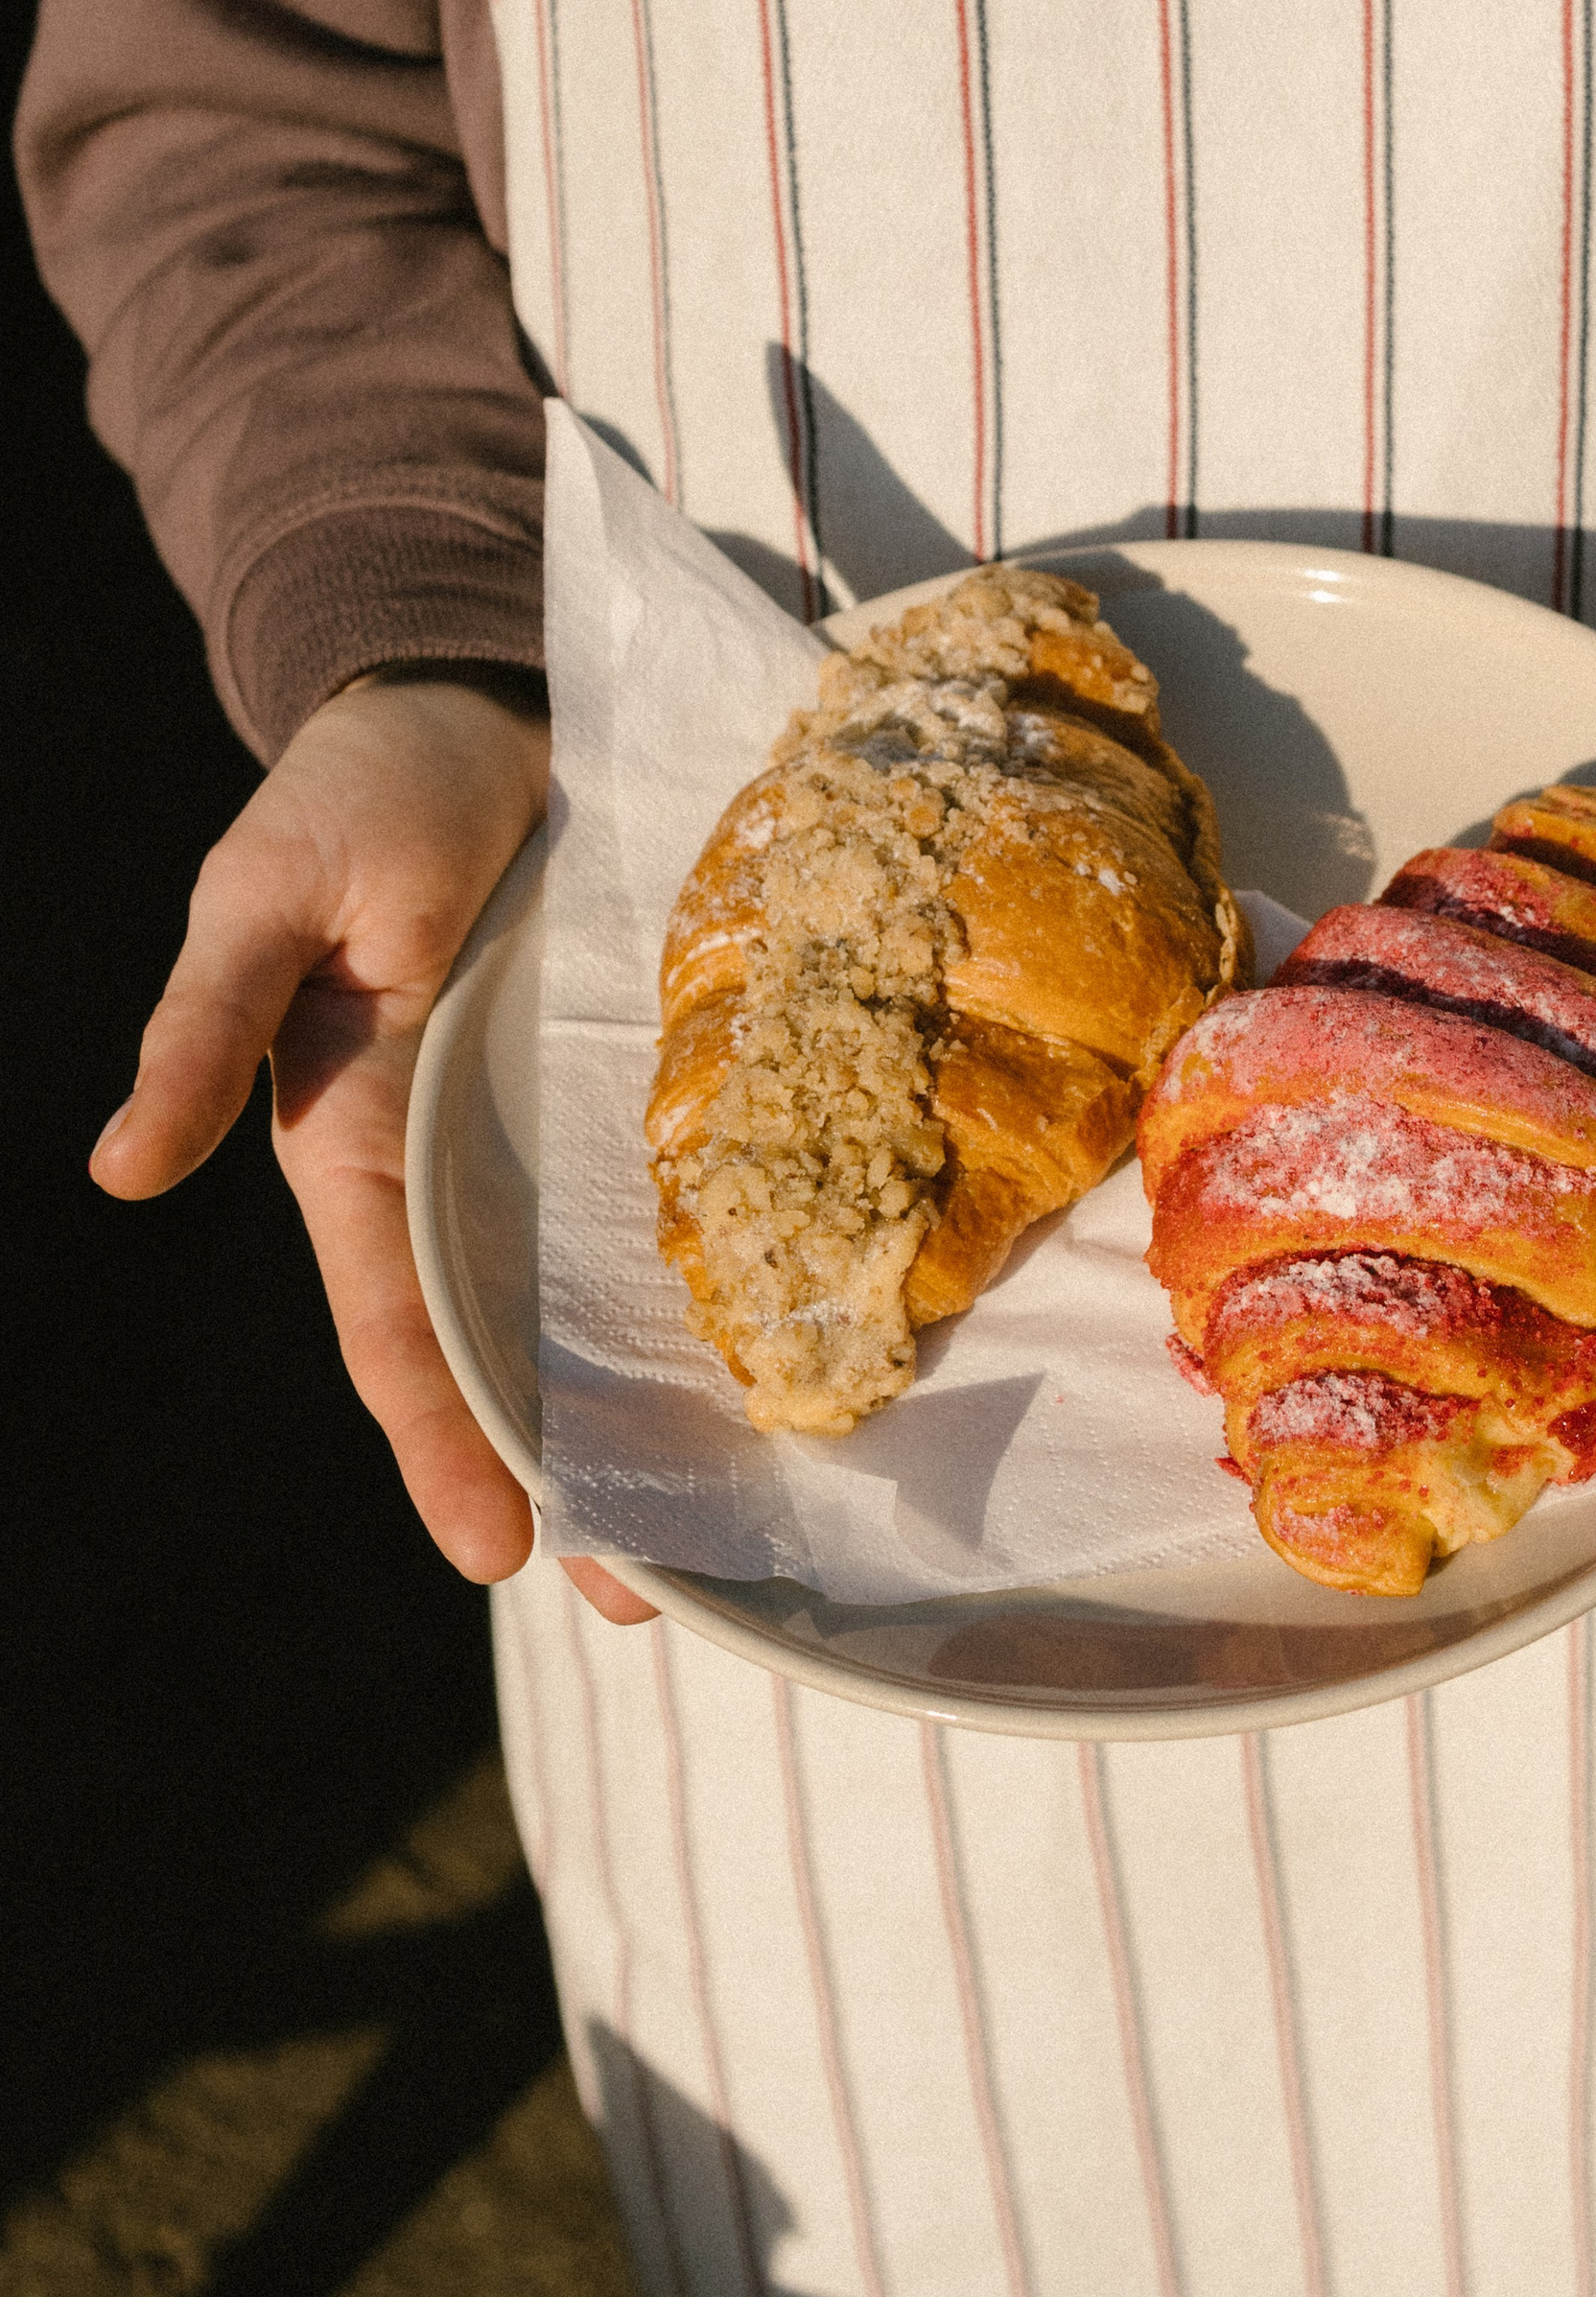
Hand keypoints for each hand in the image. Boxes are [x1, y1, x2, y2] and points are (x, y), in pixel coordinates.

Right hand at [88, 670, 655, 1626]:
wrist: (470, 701)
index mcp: (356, 1140)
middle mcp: (457, 1157)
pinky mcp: (632, 1066)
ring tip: (723, 1524)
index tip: (497, 1553)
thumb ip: (205, 1029)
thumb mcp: (262, 899)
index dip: (440, 1433)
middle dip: (558, 1465)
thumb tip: (121, 1171)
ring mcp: (551, 1120)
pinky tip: (773, 1344)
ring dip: (645, 1400)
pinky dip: (710, 1269)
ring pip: (594, 1289)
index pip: (398, 1321)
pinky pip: (673, 1185)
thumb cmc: (350, 793)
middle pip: (508, 1341)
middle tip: (644, 1595)